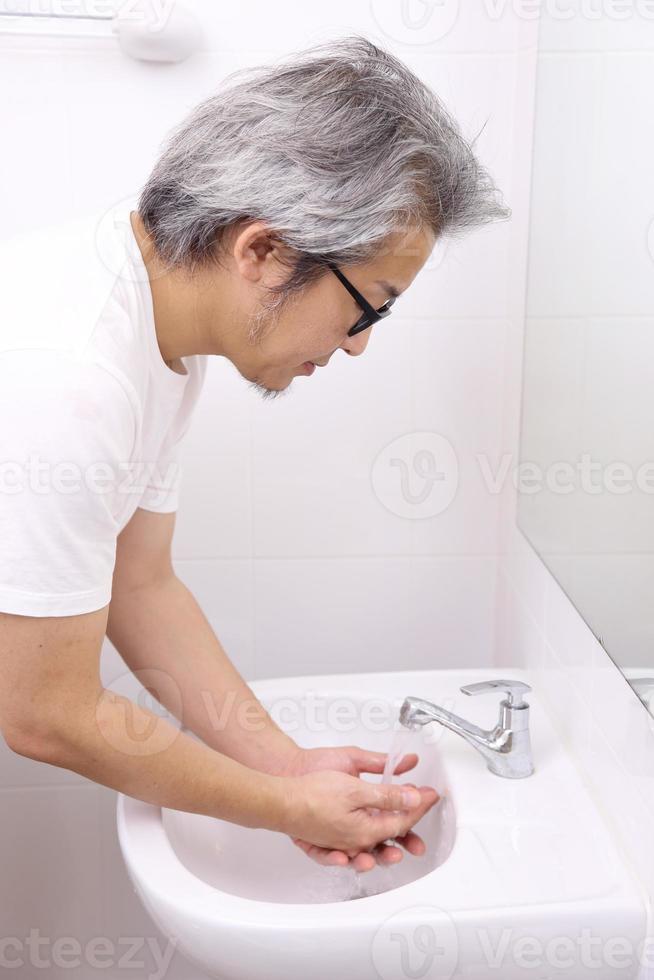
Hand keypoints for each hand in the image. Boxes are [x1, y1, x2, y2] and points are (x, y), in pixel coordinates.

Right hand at [278, 744, 438, 872]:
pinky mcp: (328, 839)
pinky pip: (351, 847)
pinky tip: (366, 845)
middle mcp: (356, 842)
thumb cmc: (312, 794)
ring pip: (373, 844)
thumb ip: (386, 795)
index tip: (431, 793)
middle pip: (390, 835)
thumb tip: (413, 798)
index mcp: (366, 831)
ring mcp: (341, 843)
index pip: (402, 819)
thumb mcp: (355, 789)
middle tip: (423, 807)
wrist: (281, 801)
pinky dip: (363, 846)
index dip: (419, 804)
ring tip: (403, 840)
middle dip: (411, 822)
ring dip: (391, 840)